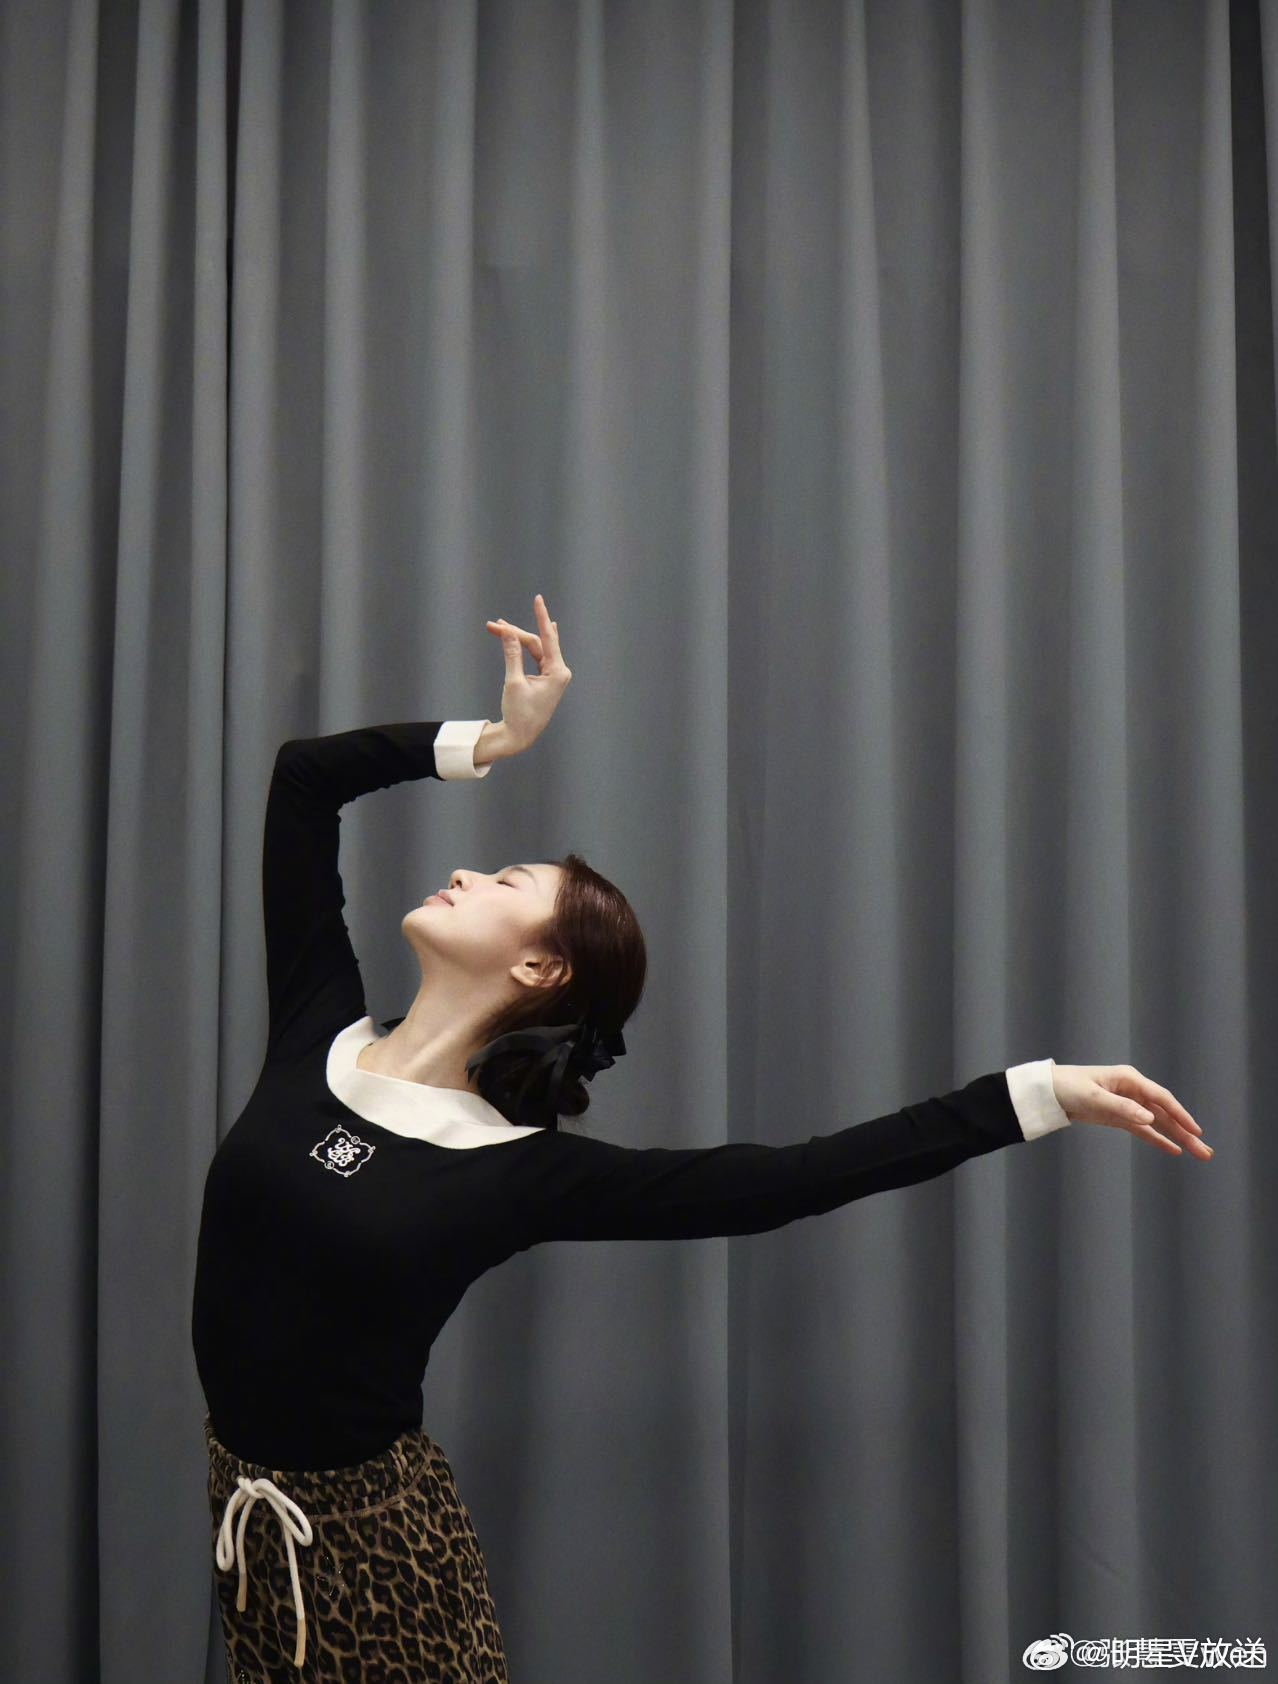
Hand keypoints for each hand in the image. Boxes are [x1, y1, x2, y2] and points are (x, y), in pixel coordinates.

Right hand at [484, 593, 571, 753]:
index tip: (538, 599)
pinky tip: (540, 629)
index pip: (547, 638)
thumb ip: (512, 654)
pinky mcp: (546, 679)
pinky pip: (538, 657)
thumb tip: (507, 631)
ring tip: (498, 627)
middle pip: (536, 644)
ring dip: (517, 639)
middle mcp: (559, 672)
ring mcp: (553, 676)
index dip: (540, 617)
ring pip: (535, 650)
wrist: (520, 737)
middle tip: (493, 625)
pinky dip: (527, 646)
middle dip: (514, 634)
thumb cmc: (519, 713)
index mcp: (558, 672)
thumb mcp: (513, 681)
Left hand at [1051, 1063, 1211, 1158]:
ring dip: (1177, 1138)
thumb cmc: (1068, 1087)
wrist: (1047, 1092)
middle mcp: (1132, 1090)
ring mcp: (1127, 1104)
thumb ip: (1122, 1108)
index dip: (1180, 1115)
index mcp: (1129, 1079)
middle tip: (1205, 1151)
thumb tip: (1150, 1119)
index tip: (1196, 1131)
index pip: (1162, 1099)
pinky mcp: (1119, 1117)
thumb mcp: (1093, 1098)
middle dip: (1186, 1132)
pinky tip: (1173, 1149)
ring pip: (1158, 1123)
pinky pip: (1143, 1130)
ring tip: (1198, 1153)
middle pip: (1165, 1113)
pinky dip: (1158, 1139)